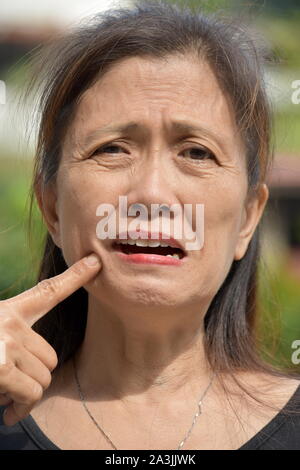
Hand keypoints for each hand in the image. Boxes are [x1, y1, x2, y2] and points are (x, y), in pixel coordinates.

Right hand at [0, 253, 101, 425]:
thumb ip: (15, 340)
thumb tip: (39, 373)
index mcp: (8, 311)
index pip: (48, 291)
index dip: (74, 276)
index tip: (95, 262)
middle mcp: (9, 321)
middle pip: (50, 357)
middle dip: (33, 378)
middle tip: (10, 384)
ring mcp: (5, 343)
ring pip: (42, 379)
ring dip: (23, 395)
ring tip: (1, 390)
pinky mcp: (0, 367)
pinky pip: (30, 394)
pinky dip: (18, 407)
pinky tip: (1, 404)